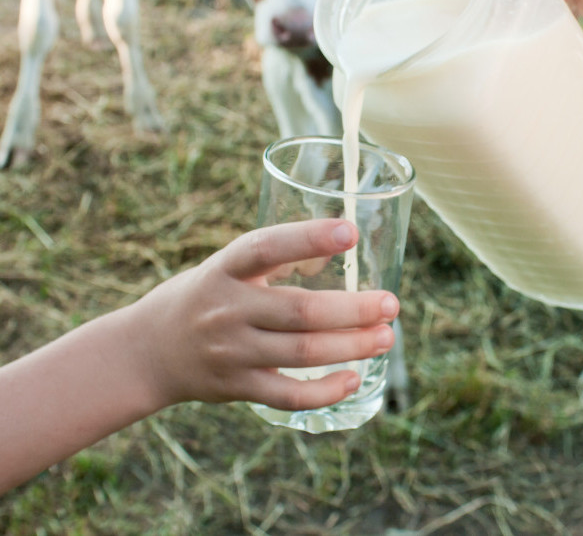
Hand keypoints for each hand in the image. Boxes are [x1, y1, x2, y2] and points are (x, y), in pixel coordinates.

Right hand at [130, 219, 399, 411]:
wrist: (146, 352)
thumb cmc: (205, 297)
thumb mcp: (227, 267)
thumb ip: (277, 259)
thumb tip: (342, 244)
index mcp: (225, 269)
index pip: (266, 247)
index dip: (308, 238)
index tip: (350, 231)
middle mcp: (226, 309)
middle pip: (299, 310)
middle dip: (353, 309)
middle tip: (391, 304)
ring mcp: (231, 352)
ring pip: (301, 353)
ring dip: (351, 346)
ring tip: (385, 337)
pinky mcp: (236, 387)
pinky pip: (287, 395)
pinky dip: (323, 391)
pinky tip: (353, 379)